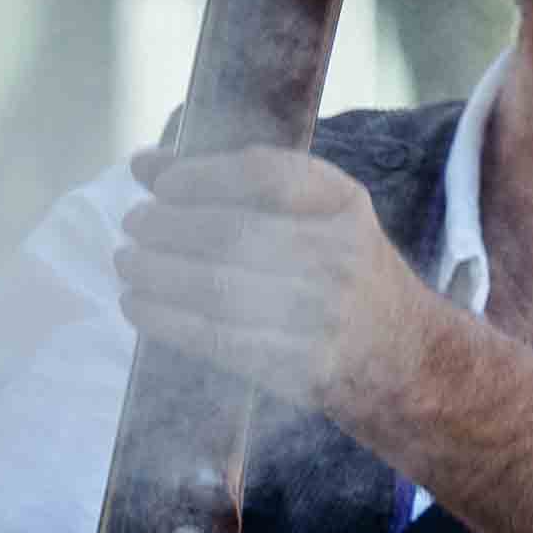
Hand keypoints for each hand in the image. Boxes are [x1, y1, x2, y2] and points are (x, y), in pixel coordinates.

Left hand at [116, 147, 445, 423]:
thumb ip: (237, 185)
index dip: (203, 176)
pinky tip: (138, 306)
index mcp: (343, 205)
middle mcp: (339, 256)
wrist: (404, 358)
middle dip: (167, 227)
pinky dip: (167, 320)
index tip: (161, 184)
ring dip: (157, 273)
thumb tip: (145, 166)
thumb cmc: (343, 275)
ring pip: (218, 288)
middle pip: (233, 233)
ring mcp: (323, 316)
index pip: (265, 175)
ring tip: (127, 263)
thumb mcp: (315, 216)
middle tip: (134, 225)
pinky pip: (218, 338)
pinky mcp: (300, 366)